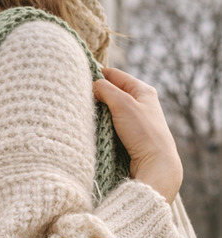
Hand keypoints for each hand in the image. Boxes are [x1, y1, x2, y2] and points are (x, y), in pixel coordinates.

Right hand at [93, 67, 182, 203]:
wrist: (156, 163)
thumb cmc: (143, 132)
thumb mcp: (123, 104)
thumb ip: (106, 90)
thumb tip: (93, 86)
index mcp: (143, 90)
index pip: (116, 75)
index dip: (98, 74)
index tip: (81, 77)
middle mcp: (141, 103)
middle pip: (113, 92)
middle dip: (98, 94)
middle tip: (81, 97)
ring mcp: (137, 120)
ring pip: (112, 109)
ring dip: (100, 111)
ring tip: (86, 113)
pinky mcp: (132, 136)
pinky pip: (113, 124)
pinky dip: (104, 124)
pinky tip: (96, 128)